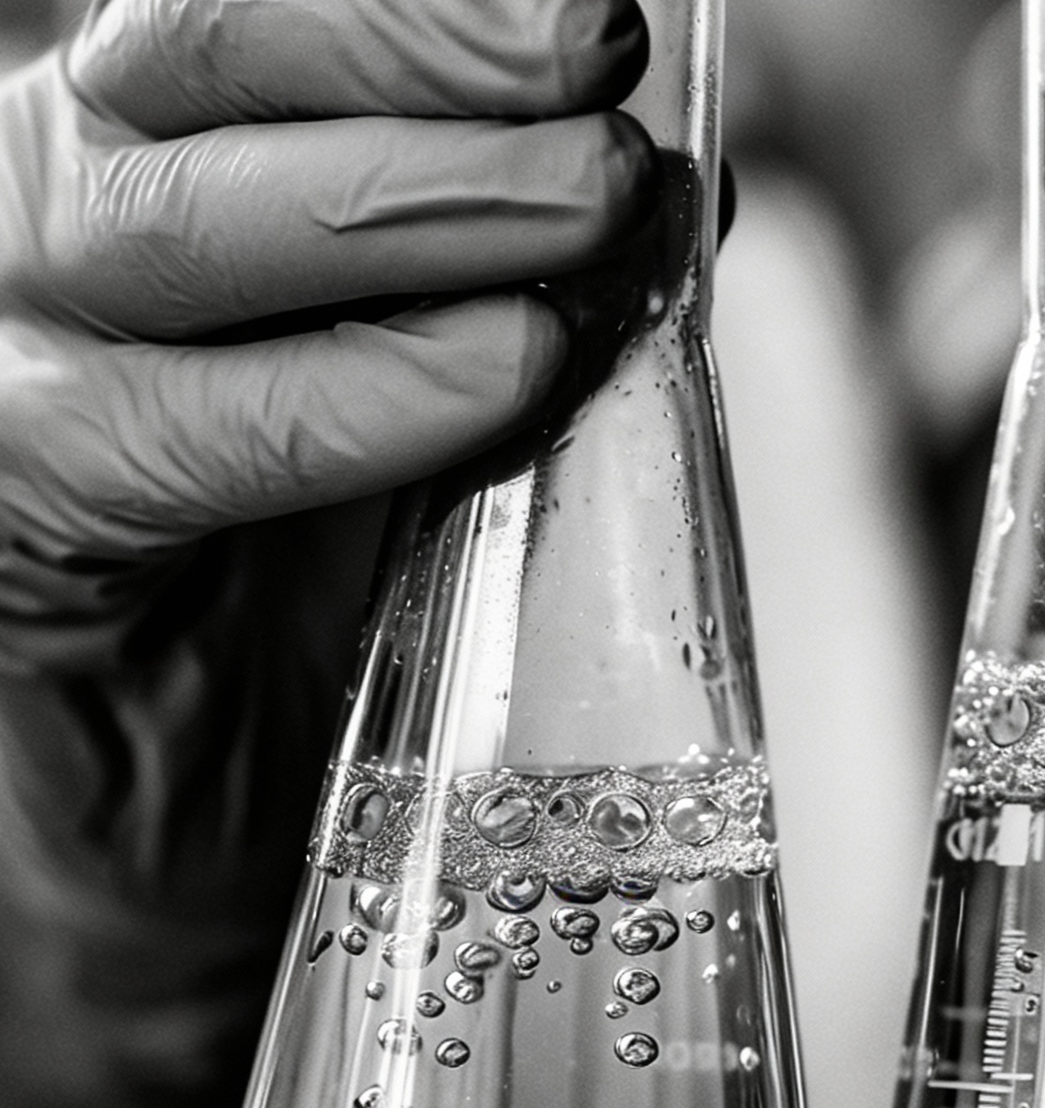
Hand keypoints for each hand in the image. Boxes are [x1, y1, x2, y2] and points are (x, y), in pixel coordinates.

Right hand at [0, 0, 653, 1107]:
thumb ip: (524, 279)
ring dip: (411, 203)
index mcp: (149, 151)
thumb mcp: (437, 387)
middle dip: (421, 52)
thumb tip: (681, 183)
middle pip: (197, 60)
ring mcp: (16, 356)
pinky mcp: (23, 506)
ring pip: (175, 222)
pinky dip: (357, 396)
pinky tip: (502, 370)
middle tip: (599, 65)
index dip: (416, 1)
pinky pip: (182, 431)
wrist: (219, 794)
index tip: (605, 15)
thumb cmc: (329, 571)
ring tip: (588, 202)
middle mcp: (51, 215)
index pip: (253, 12)